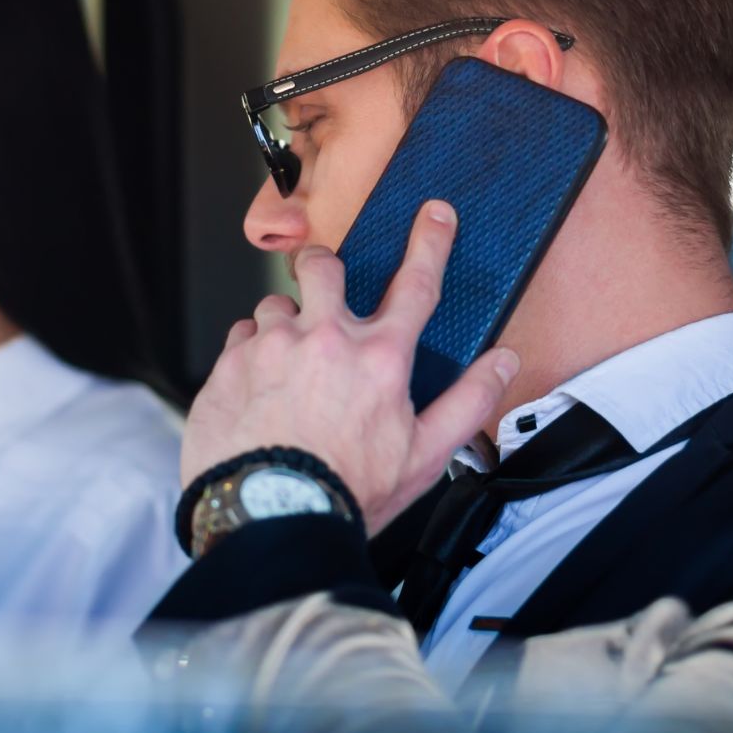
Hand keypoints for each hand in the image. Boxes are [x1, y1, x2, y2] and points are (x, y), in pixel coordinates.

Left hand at [181, 200, 520, 532]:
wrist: (271, 518)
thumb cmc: (348, 491)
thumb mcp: (424, 456)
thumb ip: (467, 402)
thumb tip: (502, 362)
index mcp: (379, 357)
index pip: (416, 284)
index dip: (430, 242)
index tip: (434, 214)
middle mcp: (324, 338)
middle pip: (324, 267)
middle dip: (324, 268)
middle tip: (323, 289)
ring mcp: (272, 346)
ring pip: (275, 305)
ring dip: (284, 326)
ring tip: (287, 369)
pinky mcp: (230, 363)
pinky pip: (239, 337)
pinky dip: (249, 354)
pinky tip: (258, 388)